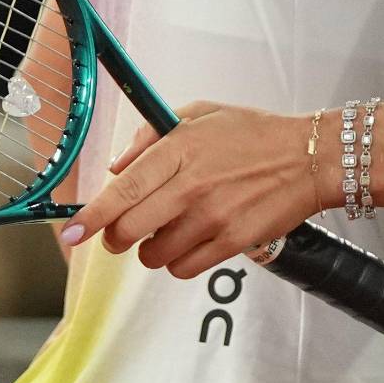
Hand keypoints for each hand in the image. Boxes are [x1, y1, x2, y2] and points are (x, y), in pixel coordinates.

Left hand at [61, 100, 318, 276]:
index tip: (72, 233)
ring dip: (153, 249)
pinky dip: (180, 262)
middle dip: (118, 236)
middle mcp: (193, 186)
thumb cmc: (256, 134)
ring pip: (155, 255)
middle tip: (125, 231)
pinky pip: (184, 268)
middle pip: (130, 230)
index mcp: (180, 150)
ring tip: (173, 229)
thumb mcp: (201, 113)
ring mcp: (213, 217)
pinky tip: (194, 241)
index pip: (123, 190)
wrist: (312, 157)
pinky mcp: (233, 242)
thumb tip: (117, 169)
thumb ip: (151, 137)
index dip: (92, 216)